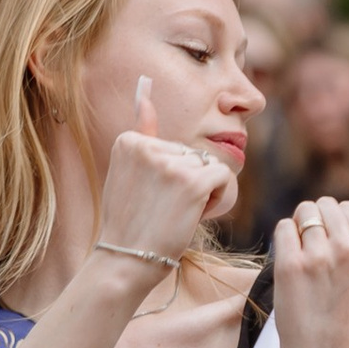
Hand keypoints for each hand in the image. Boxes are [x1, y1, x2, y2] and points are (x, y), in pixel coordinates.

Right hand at [93, 75, 237, 271]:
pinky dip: (218, 199)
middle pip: (191, 156)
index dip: (170, 178)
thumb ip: (141, 132)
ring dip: (203, 193)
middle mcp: (147, 146)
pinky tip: (194, 215)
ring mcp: (170, 163)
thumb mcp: (127, 171)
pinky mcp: (192, 182)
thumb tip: (145, 86)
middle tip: (163, 210)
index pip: (173, 148)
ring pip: (209, 166)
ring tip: (175, 214)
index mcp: (128, 140)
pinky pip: (223, 178)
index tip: (148, 199)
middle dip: (188, 184)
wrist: (125, 260)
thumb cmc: (129, 222)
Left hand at [272, 189, 348, 347]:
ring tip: (304, 254)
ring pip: (304, 212)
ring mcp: (318, 256)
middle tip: (316, 248)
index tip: (334, 244)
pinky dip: (286, 238)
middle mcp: (348, 248)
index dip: (339, 223)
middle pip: (326, 204)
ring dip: (301, 227)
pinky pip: (284, 227)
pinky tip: (291, 260)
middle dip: (319, 220)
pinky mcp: (291, 265)